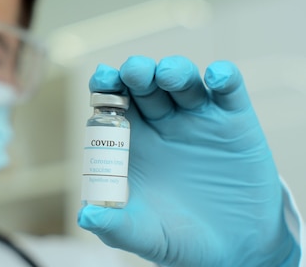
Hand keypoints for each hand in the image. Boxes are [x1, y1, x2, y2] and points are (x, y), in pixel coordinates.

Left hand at [77, 56, 299, 265]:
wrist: (234, 250)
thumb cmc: (179, 239)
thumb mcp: (144, 236)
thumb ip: (116, 226)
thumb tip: (85, 216)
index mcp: (132, 142)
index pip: (111, 103)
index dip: (105, 86)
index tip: (102, 79)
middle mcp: (161, 124)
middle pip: (144, 84)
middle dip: (137, 72)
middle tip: (134, 74)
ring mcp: (198, 120)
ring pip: (182, 81)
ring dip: (174, 70)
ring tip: (168, 76)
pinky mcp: (235, 124)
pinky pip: (229, 92)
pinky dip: (224, 77)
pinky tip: (216, 77)